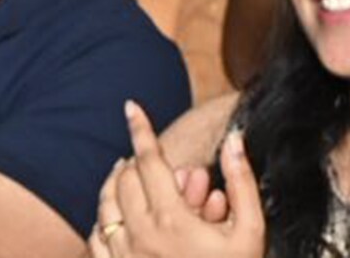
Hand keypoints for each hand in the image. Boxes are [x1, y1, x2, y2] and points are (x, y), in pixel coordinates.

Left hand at [91, 102, 263, 257]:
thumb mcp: (251, 233)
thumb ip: (242, 182)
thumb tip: (235, 140)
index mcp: (172, 220)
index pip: (149, 160)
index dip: (141, 129)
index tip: (131, 106)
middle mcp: (140, 235)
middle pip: (125, 179)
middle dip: (137, 160)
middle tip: (147, 155)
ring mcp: (124, 257)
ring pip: (106, 206)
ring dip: (115, 184)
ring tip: (125, 174)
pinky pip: (98, 238)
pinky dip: (104, 219)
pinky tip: (113, 216)